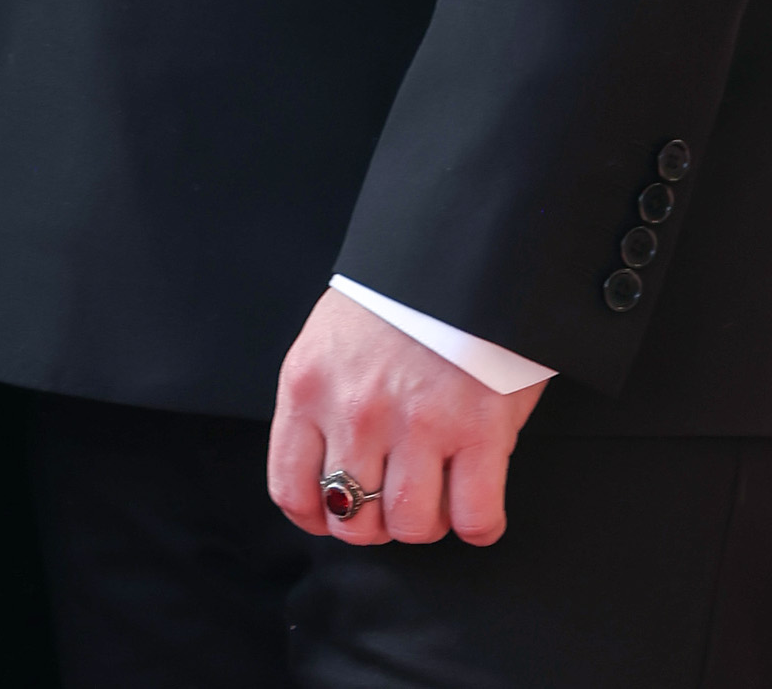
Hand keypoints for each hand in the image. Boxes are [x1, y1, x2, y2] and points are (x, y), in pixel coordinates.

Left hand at [268, 288, 545, 547]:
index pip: (291, 489)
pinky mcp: (479, 429)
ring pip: (413, 526)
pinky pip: (475, 518)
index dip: (317, 516)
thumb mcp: (330, 341)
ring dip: (428, 520)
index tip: (336, 512)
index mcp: (308, 385)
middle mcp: (356, 410)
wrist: (459, 245)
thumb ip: (322, 404)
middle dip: (377, 521)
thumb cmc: (395, 297)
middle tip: (395, 494)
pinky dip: (479, 522)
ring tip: (439, 489)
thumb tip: (328, 476)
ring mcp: (418, 423)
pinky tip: (477, 497)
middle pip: (354, 521)